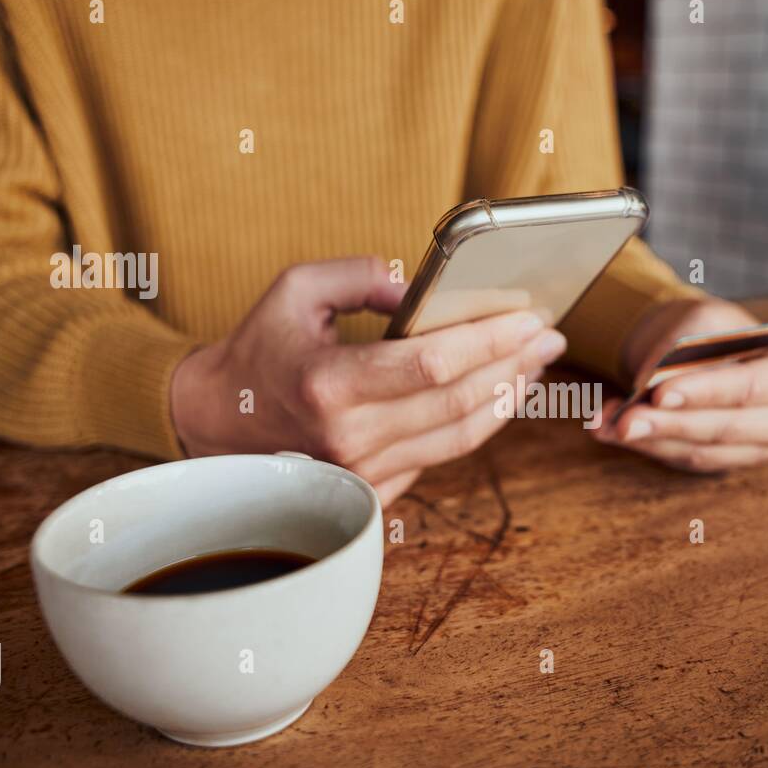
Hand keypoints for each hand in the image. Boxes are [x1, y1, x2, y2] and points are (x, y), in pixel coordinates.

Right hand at [170, 257, 566, 505]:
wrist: (217, 423)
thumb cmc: (260, 349)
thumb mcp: (295, 290)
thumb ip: (360, 275)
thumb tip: (421, 284)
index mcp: (328, 385)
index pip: (432, 364)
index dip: (490, 340)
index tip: (529, 318)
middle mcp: (348, 437)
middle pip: (457, 402)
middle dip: (514, 365)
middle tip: (550, 337)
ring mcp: (361, 472)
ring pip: (458, 437)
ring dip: (506, 398)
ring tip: (534, 364)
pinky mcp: (371, 491)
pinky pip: (439, 457)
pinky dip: (477, 424)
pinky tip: (498, 394)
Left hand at [594, 298, 767, 471]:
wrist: (697, 347)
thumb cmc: (708, 330)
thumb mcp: (701, 320)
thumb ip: (683, 348)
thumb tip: (652, 385)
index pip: (751, 389)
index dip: (705, 393)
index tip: (659, 393)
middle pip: (726, 429)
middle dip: (669, 425)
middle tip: (624, 420)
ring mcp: (759, 449)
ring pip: (700, 451)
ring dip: (648, 439)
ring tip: (604, 424)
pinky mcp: (726, 463)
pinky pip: (684, 461)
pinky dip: (645, 445)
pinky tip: (609, 431)